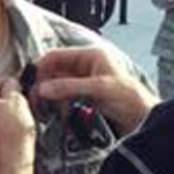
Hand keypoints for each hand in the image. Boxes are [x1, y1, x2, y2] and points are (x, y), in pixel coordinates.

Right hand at [29, 45, 156, 134]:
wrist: (143, 119)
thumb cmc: (129, 98)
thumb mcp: (99, 89)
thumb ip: (70, 87)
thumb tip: (43, 88)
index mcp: (90, 55)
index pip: (57, 55)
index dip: (42, 67)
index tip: (30, 82)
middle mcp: (85, 65)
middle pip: (54, 71)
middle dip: (44, 85)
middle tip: (34, 99)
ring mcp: (84, 81)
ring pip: (57, 86)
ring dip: (51, 97)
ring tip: (44, 109)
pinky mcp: (84, 96)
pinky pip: (64, 98)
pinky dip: (59, 105)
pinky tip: (58, 114)